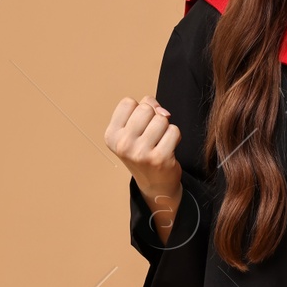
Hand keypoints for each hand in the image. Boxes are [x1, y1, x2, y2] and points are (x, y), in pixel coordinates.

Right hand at [105, 95, 182, 237]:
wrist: (155, 184)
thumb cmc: (144, 150)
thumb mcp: (134, 130)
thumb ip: (145, 109)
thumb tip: (164, 113)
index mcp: (111, 135)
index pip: (128, 102)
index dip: (139, 110)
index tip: (139, 125)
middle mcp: (122, 144)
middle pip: (145, 108)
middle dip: (153, 117)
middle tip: (151, 134)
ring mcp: (140, 152)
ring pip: (162, 119)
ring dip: (165, 128)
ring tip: (159, 141)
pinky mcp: (159, 158)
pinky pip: (174, 131)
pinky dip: (175, 137)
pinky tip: (168, 148)